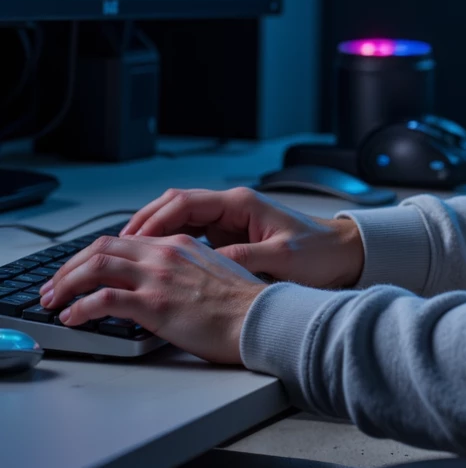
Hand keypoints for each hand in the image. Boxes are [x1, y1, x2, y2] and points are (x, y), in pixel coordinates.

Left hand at [39, 234, 262, 364]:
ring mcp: (158, 277)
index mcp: (179, 244)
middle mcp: (165, 254)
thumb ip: (185, 269)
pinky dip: (80, 306)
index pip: (123, 240)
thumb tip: (163, 282)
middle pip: (102, 248)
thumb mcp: (212, 272)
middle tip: (55, 285)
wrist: (262, 318)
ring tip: (53, 300)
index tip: (79, 271)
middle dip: (70, 266)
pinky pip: (104, 299)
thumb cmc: (244, 305)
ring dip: (67, 283)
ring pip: (96, 267)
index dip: (93, 255)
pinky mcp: (155, 304)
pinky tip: (72, 316)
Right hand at [119, 186, 364, 288]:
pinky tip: (157, 263)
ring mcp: (230, 222)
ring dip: (156, 236)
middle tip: (120, 245)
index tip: (135, 238)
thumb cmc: (319, 252)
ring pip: (181, 221)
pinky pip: (192, 236)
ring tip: (130, 255)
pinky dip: (171, 247)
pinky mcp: (231, 238)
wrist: (343, 255)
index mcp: (242, 203)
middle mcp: (232, 207)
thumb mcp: (282, 258)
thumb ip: (245, 259)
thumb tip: (209, 265)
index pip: (187, 202)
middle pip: (176, 207)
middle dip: (147, 224)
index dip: (157, 219)